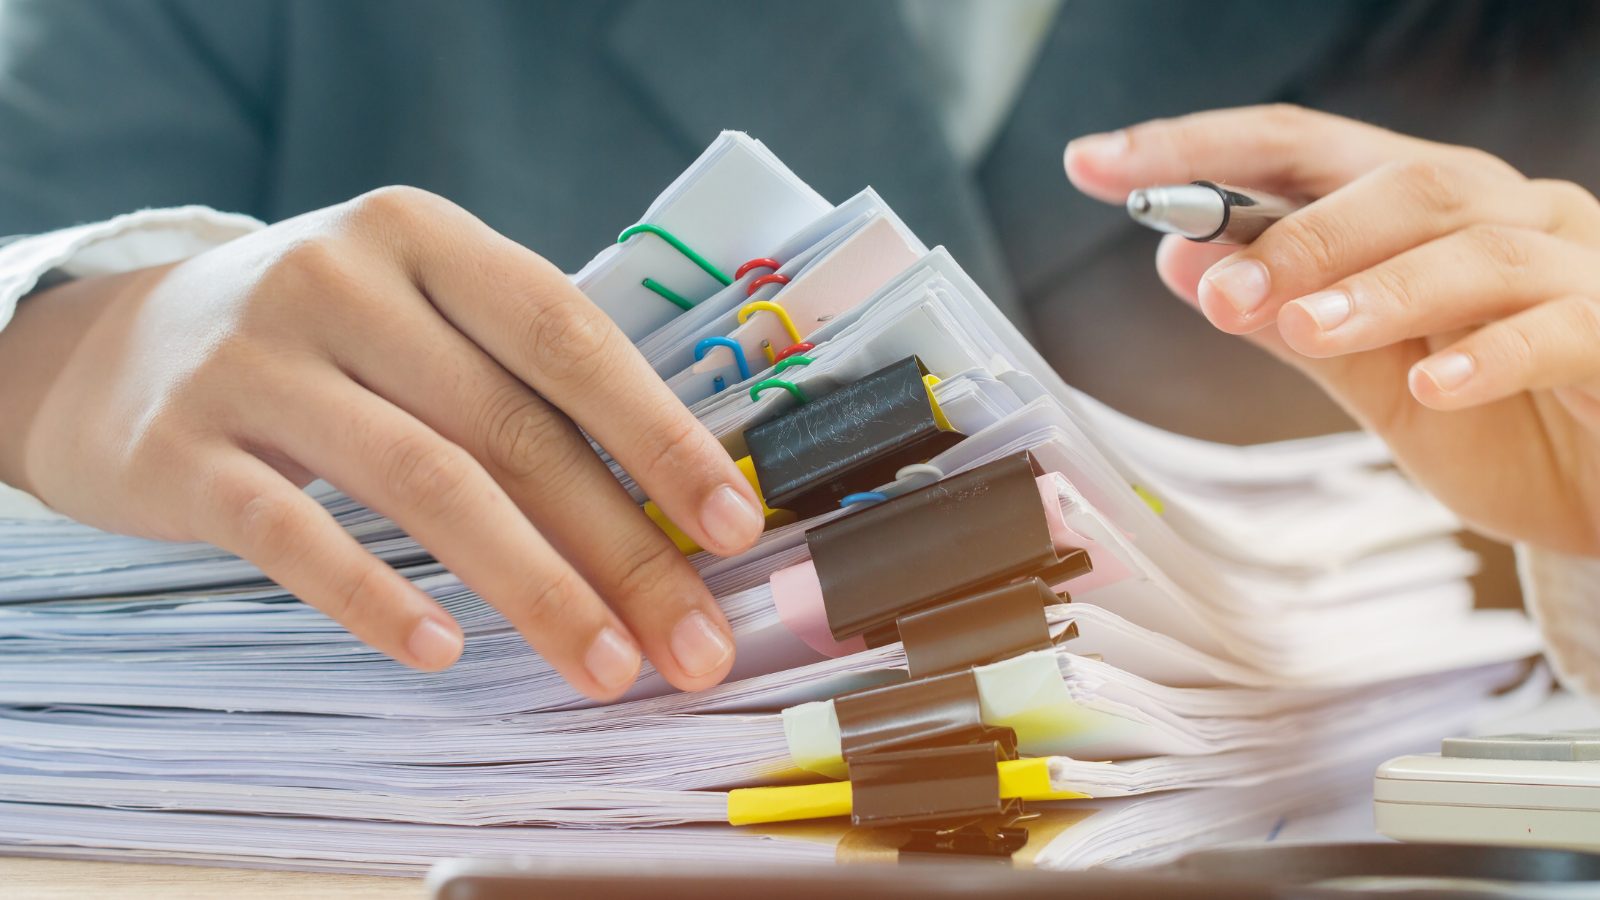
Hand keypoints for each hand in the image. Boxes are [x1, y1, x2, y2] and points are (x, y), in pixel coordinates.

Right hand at [0, 187, 764, 697]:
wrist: (118, 350)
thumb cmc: (322, 343)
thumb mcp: (415, 312)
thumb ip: (517, 380)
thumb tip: (668, 509)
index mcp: (425, 238)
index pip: (566, 335)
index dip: (660, 433)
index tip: (733, 526)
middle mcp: (342, 281)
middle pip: (512, 427)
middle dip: (620, 547)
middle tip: (690, 642)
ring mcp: (256, 362)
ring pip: (424, 483)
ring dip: (532, 587)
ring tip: (602, 667)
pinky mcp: (184, 449)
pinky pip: (294, 535)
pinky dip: (376, 598)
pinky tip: (442, 653)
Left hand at [1065, 105, 1599, 556]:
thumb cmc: (1505, 425)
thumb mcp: (1373, 379)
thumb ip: (1290, 322)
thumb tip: (1182, 261)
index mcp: (1421, 211)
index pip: (1297, 151)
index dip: (1196, 149)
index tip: (1096, 164)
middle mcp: (1498, 215)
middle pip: (1394, 181)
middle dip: (1292, 234)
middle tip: (1217, 291)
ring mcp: (1569, 264)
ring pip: (1470, 245)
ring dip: (1374, 286)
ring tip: (1302, 329)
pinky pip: (1556, 327)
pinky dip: (1488, 353)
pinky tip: (1434, 384)